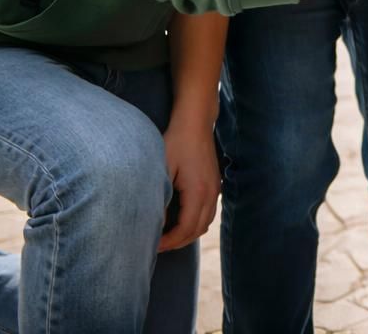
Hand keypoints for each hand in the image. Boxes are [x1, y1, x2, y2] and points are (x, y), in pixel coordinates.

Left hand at [157, 114, 218, 251]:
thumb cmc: (176, 142)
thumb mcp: (162, 170)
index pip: (185, 229)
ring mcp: (216, 189)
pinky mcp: (215, 184)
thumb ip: (160, 198)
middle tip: (156, 245)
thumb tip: (154, 222)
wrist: (195, 122)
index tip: (151, 245)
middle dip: (177, 242)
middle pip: (197, 230)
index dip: (169, 242)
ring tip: (167, 236)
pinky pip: (208, 212)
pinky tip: (180, 220)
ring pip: (205, 223)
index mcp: (198, 191)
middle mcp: (211, 193)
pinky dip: (195, 222)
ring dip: (187, 234)